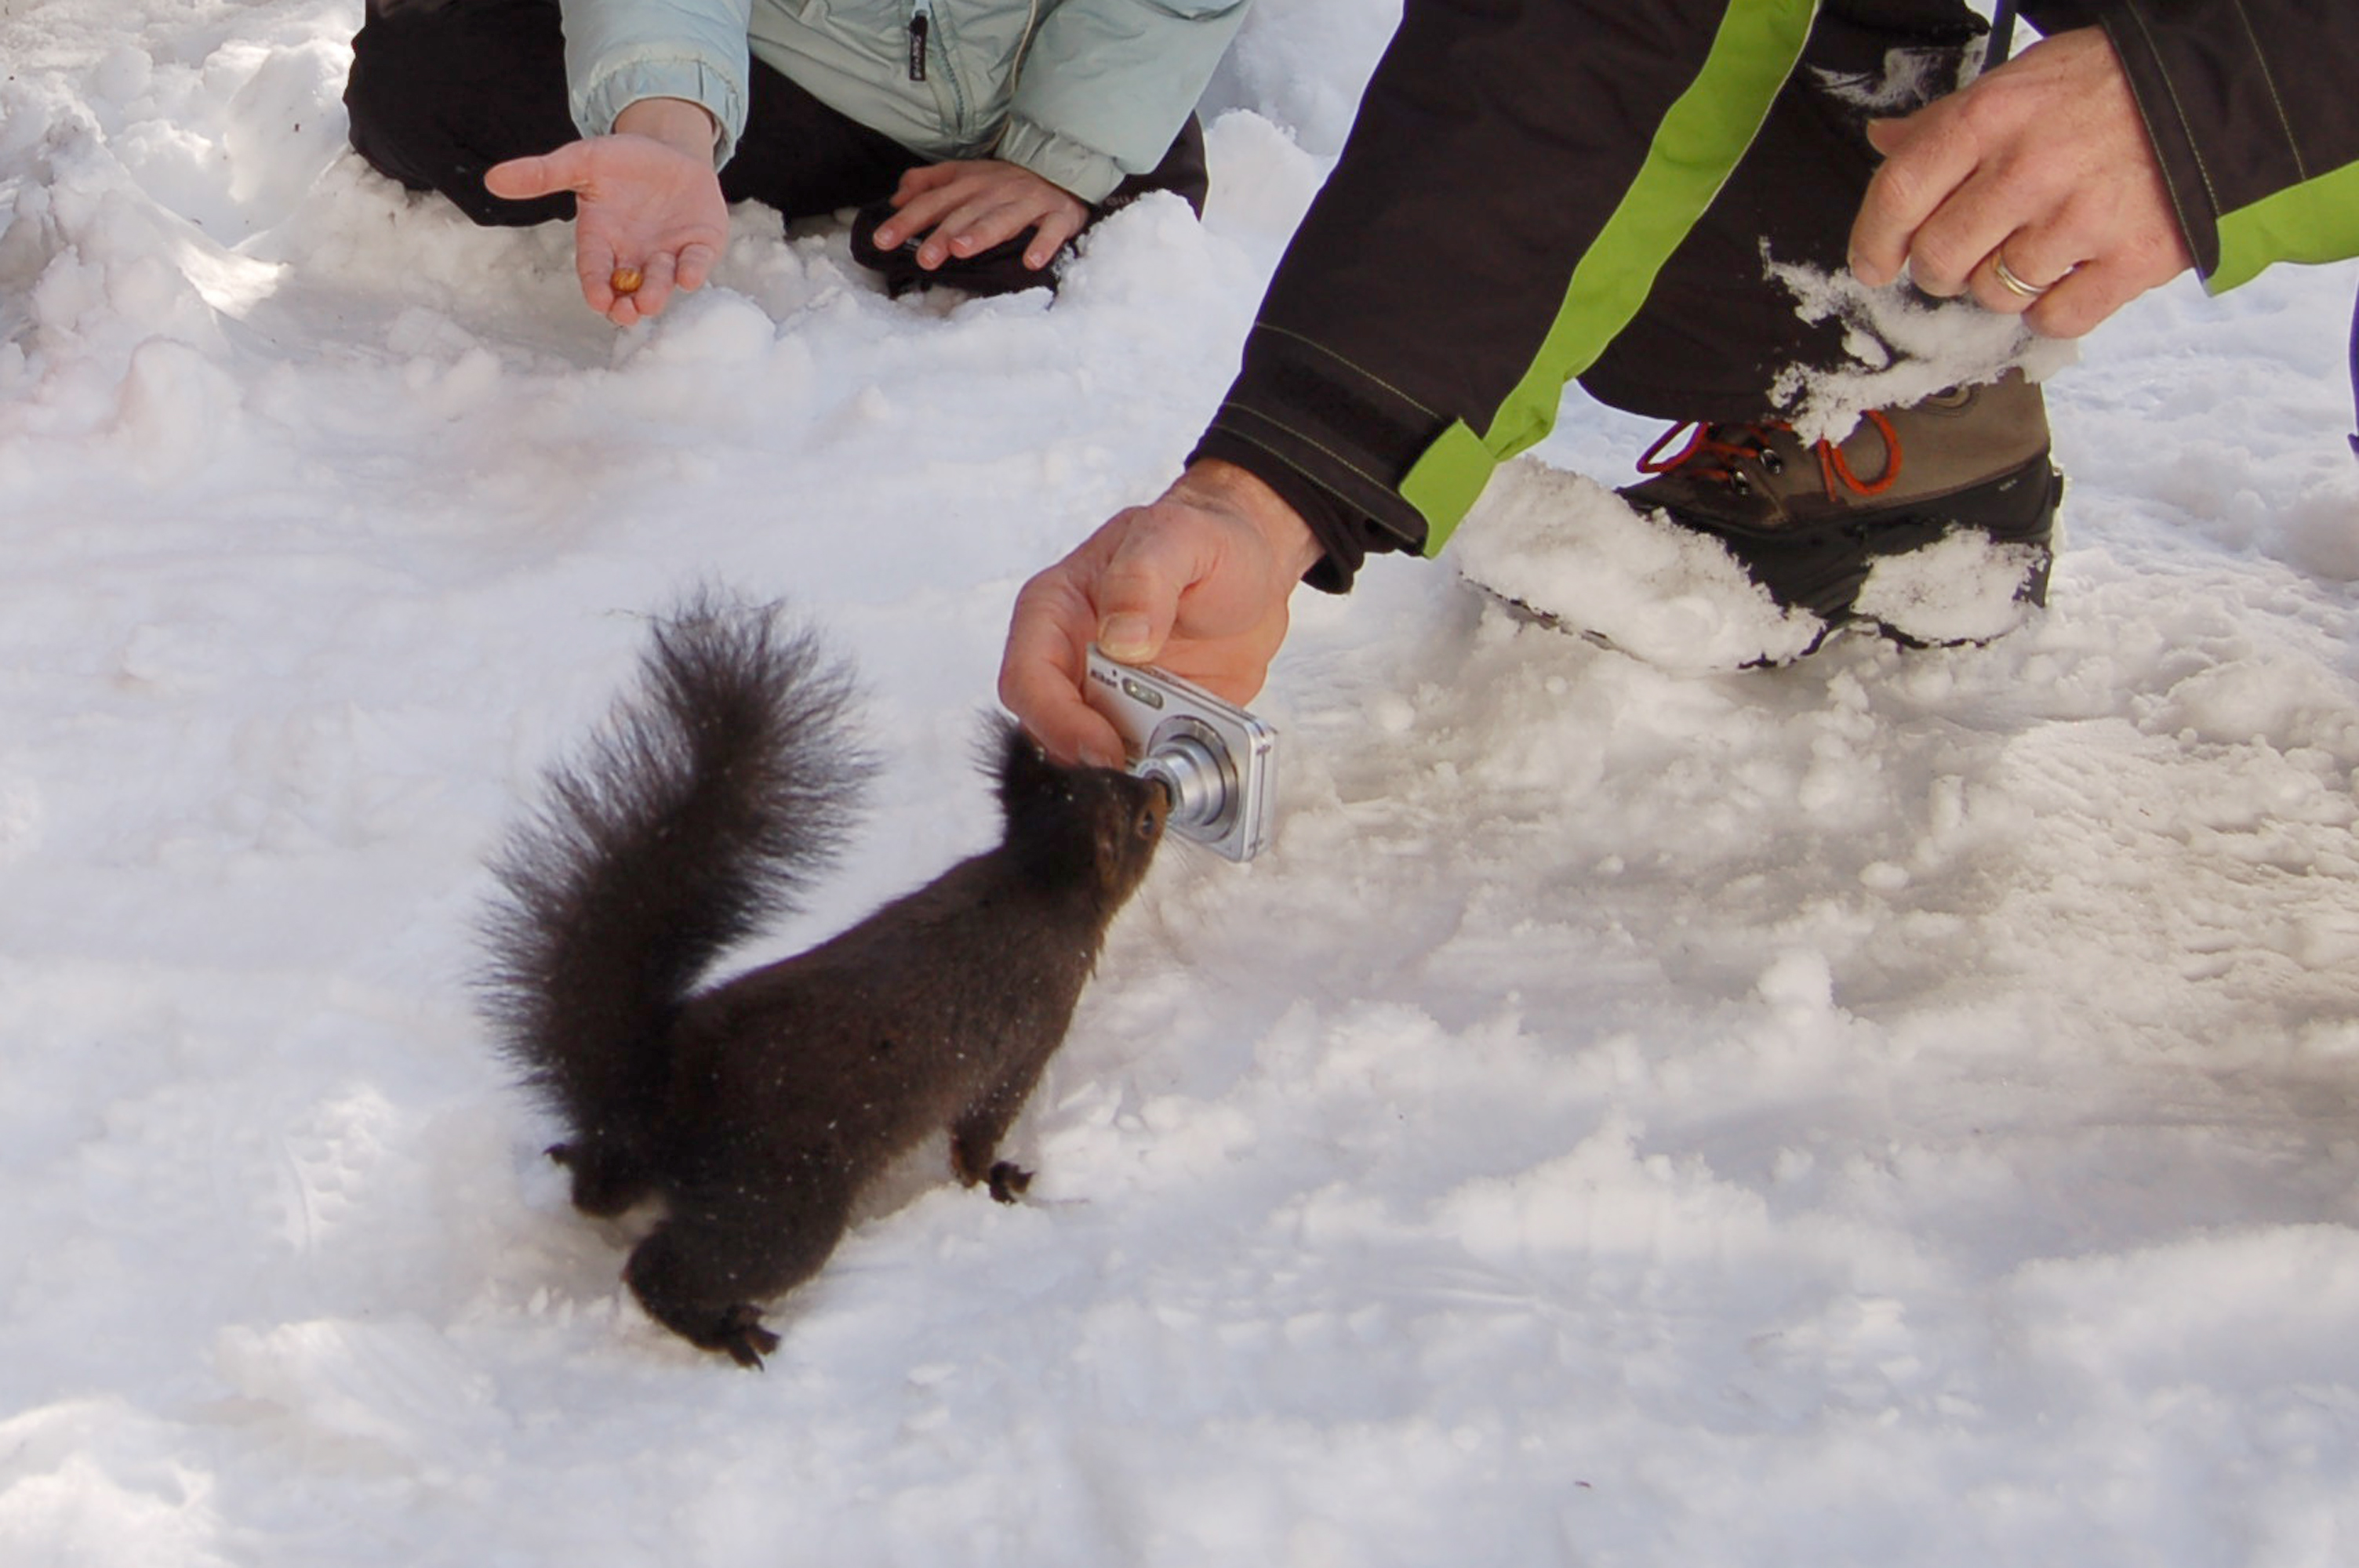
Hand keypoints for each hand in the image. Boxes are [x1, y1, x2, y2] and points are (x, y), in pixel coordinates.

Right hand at [484, 99, 727, 326]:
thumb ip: (543, 174)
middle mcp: (635, 255)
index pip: (595, 271)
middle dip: (626, 302)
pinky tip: (688, 277)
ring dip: (656, 292)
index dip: (595, 286)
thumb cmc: (621, 161)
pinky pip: (696, 262)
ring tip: (648, 302)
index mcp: (602, 241)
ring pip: (661, 281)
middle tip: (625, 313)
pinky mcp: (700, 245)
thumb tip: (492, 179)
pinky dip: (692, 271)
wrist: (669, 149)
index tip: (596, 301)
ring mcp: (668, 253)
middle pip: (627, 288)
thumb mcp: (581, 161)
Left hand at [870, 160, 1089, 274]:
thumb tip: (896, 197)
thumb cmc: (1007, 182)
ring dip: (981, 234)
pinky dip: (1043, 244)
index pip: (932, 201)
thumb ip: (930, 183)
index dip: (907, 220)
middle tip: (923, 258)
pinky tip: (1031, 262)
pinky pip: (1050, 230)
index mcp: (971, 182)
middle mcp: (996, 190)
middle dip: (943, 234)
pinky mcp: (1058, 215)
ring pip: (1002, 218)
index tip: (882, 241)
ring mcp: (1028, 202)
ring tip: (961, 251)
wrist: (1064, 167)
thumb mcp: (966, 176)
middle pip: (965, 213)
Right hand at [998, 460, 1324, 766]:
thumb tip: (1121, 636)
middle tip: (1139, 769)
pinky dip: (1168, 768)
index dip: (1057, 721)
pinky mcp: (1148, 725)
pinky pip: (1146, 763)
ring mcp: (1109, 698)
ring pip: (1094, 757)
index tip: (1103, 745)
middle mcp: (1073, 660)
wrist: (1254, 565)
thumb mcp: (1179, 537)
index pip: (1027, 678)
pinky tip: (1198, 752)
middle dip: (1090, 758)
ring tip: (1178, 756)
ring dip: (1133, 767)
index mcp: (1056, 610)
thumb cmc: (1205, 538)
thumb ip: (1144, 578)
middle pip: (1050, 732)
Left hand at [1847, 27, 2193, 338]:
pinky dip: (2052, 308)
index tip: (1874, 264)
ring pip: (1994, 295)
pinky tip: (2070, 271)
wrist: (2217, 95)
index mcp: (1992, 118)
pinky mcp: (2131, 261)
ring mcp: (2081, 219)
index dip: (1873, 240)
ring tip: (2037, 245)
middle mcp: (2030, 169)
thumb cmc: (2108, 88)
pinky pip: (2053, 319)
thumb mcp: (2020, 81)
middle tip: (1968, 251)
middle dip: (1942, 267)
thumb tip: (1884, 141)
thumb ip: (1947, 121)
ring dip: (2002, 284)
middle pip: (1939, 259)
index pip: (1899, 194)